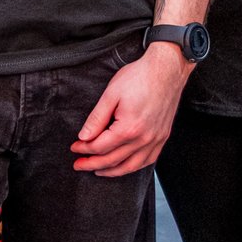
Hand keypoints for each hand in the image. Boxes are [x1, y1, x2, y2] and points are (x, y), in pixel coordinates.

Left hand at [71, 46, 189, 176]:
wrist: (167, 69)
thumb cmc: (140, 77)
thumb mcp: (111, 94)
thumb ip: (96, 119)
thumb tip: (84, 137)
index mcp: (129, 128)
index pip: (100, 147)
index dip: (84, 149)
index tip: (74, 147)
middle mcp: (144, 138)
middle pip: (113, 160)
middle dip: (92, 164)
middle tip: (79, 164)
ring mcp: (155, 140)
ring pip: (131, 166)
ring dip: (112, 171)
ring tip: (97, 170)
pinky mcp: (162, 137)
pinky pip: (147, 161)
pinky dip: (133, 167)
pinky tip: (123, 166)